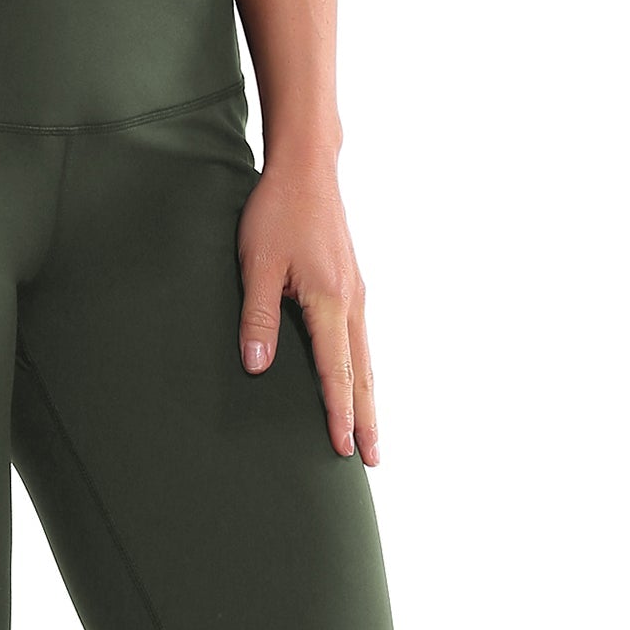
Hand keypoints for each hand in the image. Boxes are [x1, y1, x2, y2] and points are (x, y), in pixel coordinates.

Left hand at [237, 155, 376, 462]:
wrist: (307, 169)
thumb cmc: (276, 212)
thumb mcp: (257, 264)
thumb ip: (258, 317)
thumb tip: (257, 367)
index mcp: (330, 300)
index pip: (336, 371)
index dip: (338, 413)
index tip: (345, 449)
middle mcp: (351, 301)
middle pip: (362, 373)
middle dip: (366, 419)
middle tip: (372, 460)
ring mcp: (356, 293)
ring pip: (366, 358)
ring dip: (368, 398)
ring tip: (370, 434)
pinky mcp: (351, 284)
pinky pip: (361, 339)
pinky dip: (362, 370)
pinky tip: (358, 382)